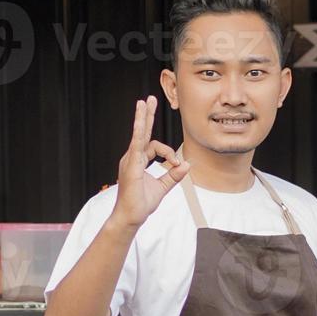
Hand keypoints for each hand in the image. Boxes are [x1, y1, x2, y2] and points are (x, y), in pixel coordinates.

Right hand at [111, 95, 188, 228]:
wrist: (131, 217)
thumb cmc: (141, 204)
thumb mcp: (162, 188)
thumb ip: (174, 175)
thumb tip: (187, 164)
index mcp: (138, 161)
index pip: (154, 147)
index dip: (168, 153)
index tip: (176, 164)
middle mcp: (132, 158)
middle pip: (142, 132)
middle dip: (146, 115)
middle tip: (149, 99)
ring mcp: (129, 160)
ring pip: (139, 135)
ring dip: (143, 118)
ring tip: (144, 103)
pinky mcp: (130, 165)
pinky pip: (136, 145)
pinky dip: (139, 133)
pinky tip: (141, 122)